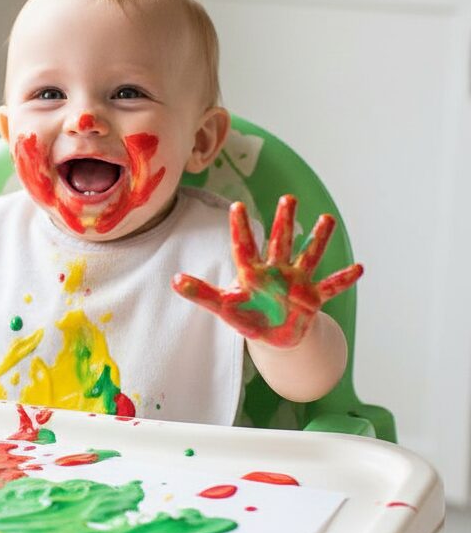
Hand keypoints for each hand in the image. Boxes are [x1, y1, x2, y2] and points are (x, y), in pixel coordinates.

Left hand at [172, 194, 362, 347]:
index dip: (239, 229)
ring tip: (327, 219)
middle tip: (287, 197)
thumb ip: (200, 293)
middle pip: (280, 242)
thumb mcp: (222, 306)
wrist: (274, 335)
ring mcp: (297, 283)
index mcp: (252, 273)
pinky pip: (331, 287)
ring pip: (309, 256)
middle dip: (283, 222)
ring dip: (318, 239)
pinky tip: (361, 267)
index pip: (244, 247)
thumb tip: (173, 280)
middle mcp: (276, 272)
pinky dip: (344, 279)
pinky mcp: (312, 299)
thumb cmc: (248, 316)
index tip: (235, 206)